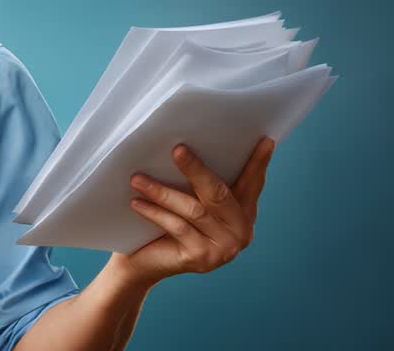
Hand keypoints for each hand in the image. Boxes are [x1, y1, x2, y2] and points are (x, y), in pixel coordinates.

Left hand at [112, 135, 275, 286]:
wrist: (144, 262)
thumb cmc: (165, 225)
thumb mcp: (187, 201)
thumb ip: (198, 184)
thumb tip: (187, 145)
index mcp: (243, 214)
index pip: (252, 184)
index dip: (257, 163)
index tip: (265, 140)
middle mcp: (240, 231)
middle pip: (219, 193)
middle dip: (196, 169)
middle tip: (177, 149)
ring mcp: (224, 248)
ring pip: (194, 210)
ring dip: (162, 191)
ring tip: (137, 178)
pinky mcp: (202, 258)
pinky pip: (177, 227)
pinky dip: (155, 212)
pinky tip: (137, 202)